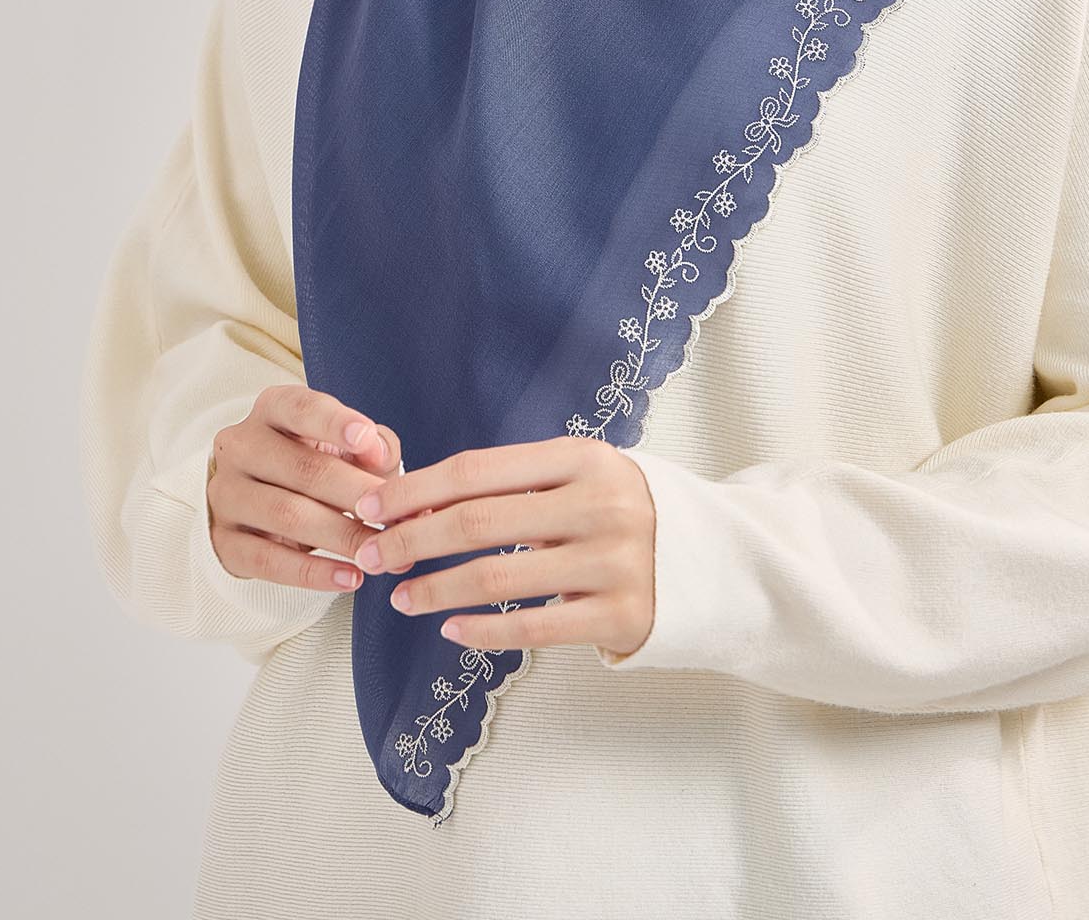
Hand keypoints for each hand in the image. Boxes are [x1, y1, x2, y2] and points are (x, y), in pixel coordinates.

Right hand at [207, 384, 403, 592]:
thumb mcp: (343, 443)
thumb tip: (382, 456)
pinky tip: (350, 577)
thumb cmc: (313, 461)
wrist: (258, 499)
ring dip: (341, 535)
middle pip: (302, 469)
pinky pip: (269, 561)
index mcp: (271, 409)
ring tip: (380, 551)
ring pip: (286, 515)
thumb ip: (371, 445)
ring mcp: (226, 495)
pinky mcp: (223, 541)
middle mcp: (241, 446)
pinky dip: (314, 573)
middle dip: (355, 494)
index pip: (301, 409)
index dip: (335, 423)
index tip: (368, 439)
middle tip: (396, 516)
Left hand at [351, 436, 656, 656]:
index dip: (416, 490)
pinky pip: (533, 627)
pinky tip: (450, 629)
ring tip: (401, 597)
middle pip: (478, 522)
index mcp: (583, 458)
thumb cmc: (627, 512)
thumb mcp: (586, 477)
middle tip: (371, 556)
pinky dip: (482, 631)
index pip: (477, 471)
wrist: (717, 560)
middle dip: (411, 540)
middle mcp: (599, 504)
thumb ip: (520, 485)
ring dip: (436, 590)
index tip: (372, 507)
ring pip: (498, 578)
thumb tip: (421, 503)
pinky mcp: (622, 615)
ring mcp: (613, 561)